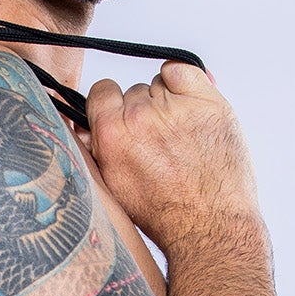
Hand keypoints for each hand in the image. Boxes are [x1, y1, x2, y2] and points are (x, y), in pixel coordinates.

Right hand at [85, 62, 260, 258]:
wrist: (210, 226)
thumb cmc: (165, 214)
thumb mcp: (115, 187)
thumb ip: (96, 150)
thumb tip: (84, 124)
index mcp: (111, 135)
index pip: (102, 91)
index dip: (112, 105)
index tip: (124, 119)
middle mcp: (141, 116)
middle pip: (135, 91)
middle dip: (144, 112)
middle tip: (160, 143)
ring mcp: (176, 107)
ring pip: (161, 85)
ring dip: (169, 102)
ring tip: (182, 137)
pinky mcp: (207, 102)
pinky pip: (185, 69)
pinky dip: (186, 80)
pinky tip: (191, 108)